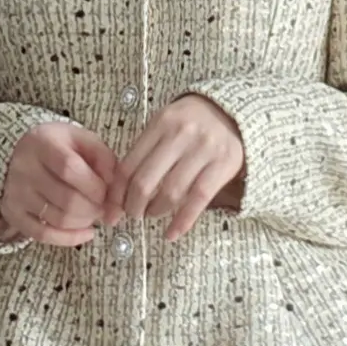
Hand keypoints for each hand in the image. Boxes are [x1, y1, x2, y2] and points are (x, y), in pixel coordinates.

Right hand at [0, 120, 119, 246]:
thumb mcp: (83, 141)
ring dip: (85, 222)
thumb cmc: (59, 147)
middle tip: (104, 207)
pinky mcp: (13, 214)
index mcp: (42, 143)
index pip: (70, 169)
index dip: (95, 186)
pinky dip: (70, 239)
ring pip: (59, 220)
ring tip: (94, 214)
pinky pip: (44, 235)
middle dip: (94, 208)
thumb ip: (105, 161)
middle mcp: (24, 168)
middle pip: (67, 200)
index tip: (107, 191)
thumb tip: (117, 195)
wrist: (21, 153)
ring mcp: (16, 194)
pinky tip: (87, 232)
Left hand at [105, 94, 245, 241]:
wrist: (234, 112)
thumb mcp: (166, 125)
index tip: (112, 210)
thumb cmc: (192, 123)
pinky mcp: (223, 165)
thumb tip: (119, 191)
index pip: (129, 165)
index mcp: (161, 124)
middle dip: (133, 206)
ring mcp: (203, 150)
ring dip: (156, 211)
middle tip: (132, 215)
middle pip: (145, 181)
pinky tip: (172, 233)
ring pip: (171, 192)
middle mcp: (181, 135)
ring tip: (152, 214)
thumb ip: (146, 151)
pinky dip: (182, 221)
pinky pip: (198, 200)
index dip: (116, 193)